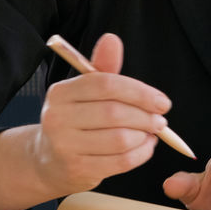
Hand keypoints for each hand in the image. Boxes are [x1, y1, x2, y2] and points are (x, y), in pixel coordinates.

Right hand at [28, 33, 169, 195]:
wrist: (49, 160)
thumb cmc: (75, 121)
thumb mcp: (85, 92)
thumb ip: (103, 69)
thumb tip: (112, 40)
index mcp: (60, 92)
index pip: (105, 85)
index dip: (139, 92)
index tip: (161, 101)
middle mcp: (57, 118)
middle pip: (114, 113)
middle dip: (145, 116)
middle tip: (161, 119)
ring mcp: (65, 146)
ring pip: (120, 139)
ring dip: (145, 136)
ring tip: (153, 132)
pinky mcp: (77, 170)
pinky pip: (120, 161)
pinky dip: (141, 154)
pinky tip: (146, 147)